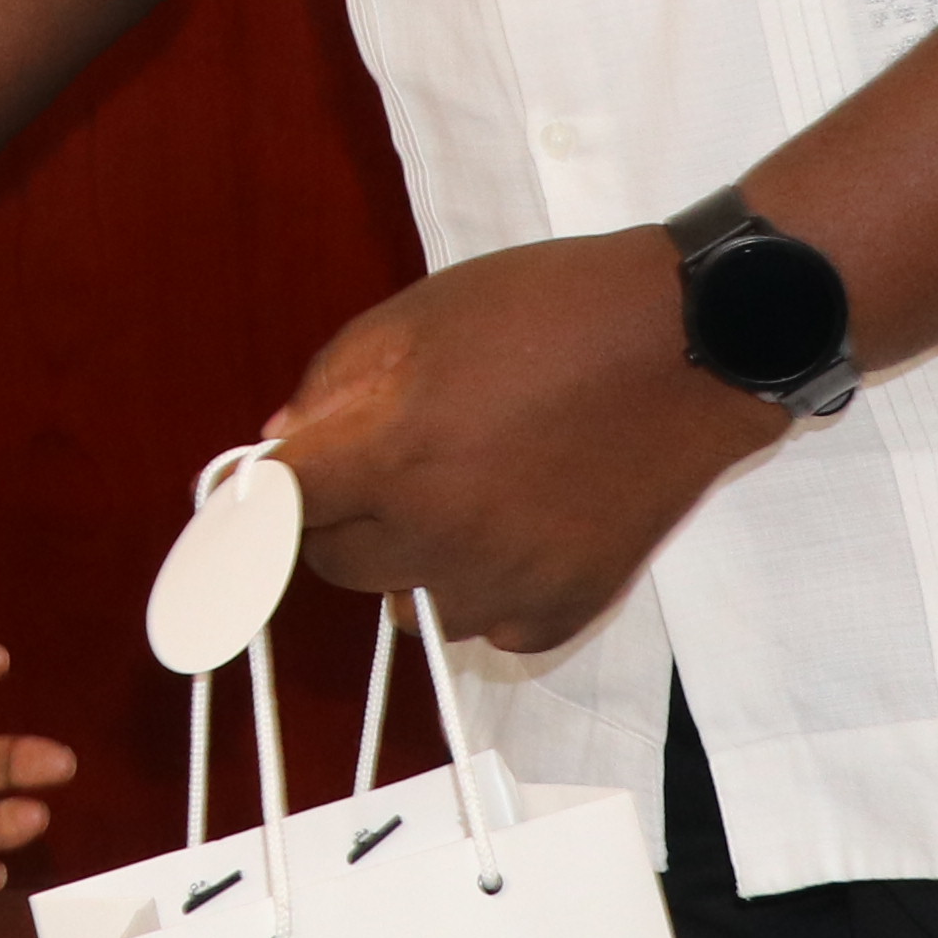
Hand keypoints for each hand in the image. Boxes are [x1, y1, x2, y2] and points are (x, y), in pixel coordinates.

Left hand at [268, 230, 782, 651]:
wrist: (690, 343)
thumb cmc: (546, 310)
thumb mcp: (415, 316)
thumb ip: (330, 389)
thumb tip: (275, 453)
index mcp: (386, 455)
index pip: (271, 515)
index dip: (252, 509)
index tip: (247, 512)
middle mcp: (435, 535)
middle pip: (332, 565)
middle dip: (342, 521)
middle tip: (392, 465)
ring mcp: (501, 583)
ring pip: (406, 605)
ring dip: (414, 563)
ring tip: (471, 494)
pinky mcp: (559, 612)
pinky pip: (486, 627)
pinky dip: (488, 591)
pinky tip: (523, 527)